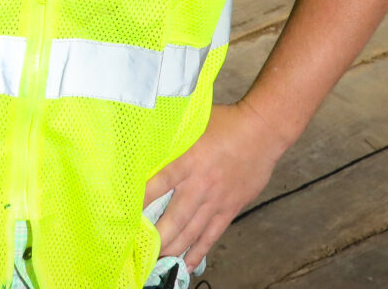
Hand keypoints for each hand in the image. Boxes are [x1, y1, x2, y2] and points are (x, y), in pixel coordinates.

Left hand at [144, 101, 280, 269]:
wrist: (262, 131)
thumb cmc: (227, 122)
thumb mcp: (194, 123)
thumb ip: (175, 136)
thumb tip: (150, 136)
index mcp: (188, 161)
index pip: (158, 184)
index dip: (142, 200)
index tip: (125, 213)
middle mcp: (200, 185)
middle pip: (174, 218)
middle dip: (156, 237)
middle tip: (139, 249)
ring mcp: (216, 200)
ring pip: (191, 232)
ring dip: (173, 249)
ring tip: (157, 262)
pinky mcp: (230, 209)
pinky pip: (211, 236)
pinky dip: (198, 252)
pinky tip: (186, 265)